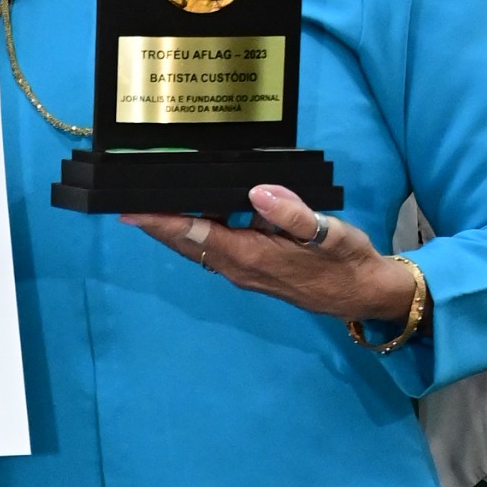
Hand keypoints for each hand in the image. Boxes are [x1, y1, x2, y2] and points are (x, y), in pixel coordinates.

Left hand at [122, 181, 420, 328]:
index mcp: (250, 257)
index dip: (160, 222)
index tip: (129, 210)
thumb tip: (259, 193)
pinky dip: (199, 228)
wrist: (361, 292)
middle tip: (125, 197)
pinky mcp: (251, 267)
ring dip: (175, 225)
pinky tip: (199, 208)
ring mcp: (242, 269)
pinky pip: (215, 245)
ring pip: (198, 245)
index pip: (195, 235)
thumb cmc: (345, 261)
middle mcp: (238, 267)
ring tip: (153, 197)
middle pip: (186, 242)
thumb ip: (292, 214)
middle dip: (155, 222)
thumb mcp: (327, 233)